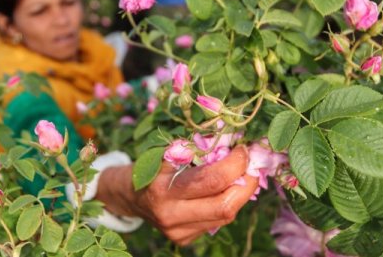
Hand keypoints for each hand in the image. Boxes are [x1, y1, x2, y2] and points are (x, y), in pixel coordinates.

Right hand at [96, 145, 257, 244]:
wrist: (128, 195)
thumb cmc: (149, 166)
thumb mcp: (165, 152)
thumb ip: (195, 150)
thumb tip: (231, 142)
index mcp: (163, 189)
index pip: (211, 180)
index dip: (235, 163)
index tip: (244, 147)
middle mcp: (171, 215)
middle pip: (224, 206)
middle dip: (247, 183)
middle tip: (254, 164)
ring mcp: (178, 232)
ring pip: (225, 216)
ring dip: (241, 193)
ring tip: (245, 173)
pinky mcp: (183, 239)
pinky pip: (216, 222)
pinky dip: (227, 202)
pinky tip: (226, 189)